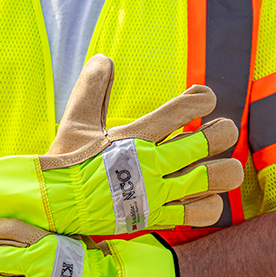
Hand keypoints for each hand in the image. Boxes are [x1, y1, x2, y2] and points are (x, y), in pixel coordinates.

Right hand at [0, 54, 242, 235]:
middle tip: (218, 132)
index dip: (203, 98)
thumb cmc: (64, 164)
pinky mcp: (158, 218)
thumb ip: (93, 88)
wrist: (51, 210)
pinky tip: (202, 197)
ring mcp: (157, 194)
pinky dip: (209, 204)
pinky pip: (201, 213)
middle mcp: (151, 164)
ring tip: (219, 168)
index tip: (203, 98)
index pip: (184, 109)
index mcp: (133, 137)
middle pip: (212, 139)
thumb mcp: (76, 122)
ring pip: (216, 179)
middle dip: (222, 131)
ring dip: (224, 171)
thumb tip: (103, 58)